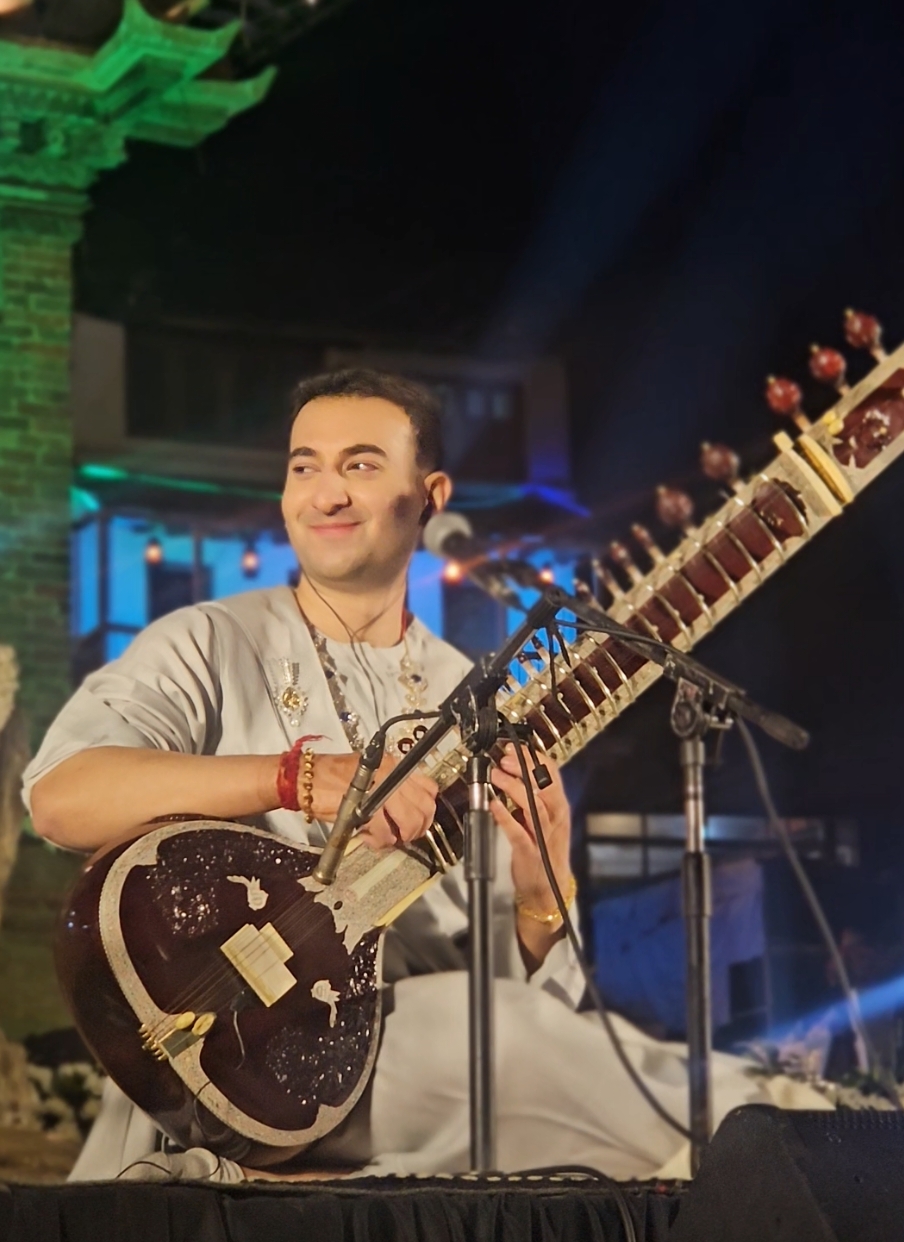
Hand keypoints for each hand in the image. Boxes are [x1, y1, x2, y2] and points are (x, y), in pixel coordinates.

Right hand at [310, 753, 437, 850]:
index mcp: (394, 765)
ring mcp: (380, 789)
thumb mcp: (367, 776)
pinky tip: (369, 838)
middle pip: (424, 807)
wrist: (305, 780)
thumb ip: (389, 789)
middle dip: (418, 828)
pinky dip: (381, 841)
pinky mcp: (366, 807)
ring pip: (410, 821)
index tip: (419, 822)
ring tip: (386, 839)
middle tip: (404, 836)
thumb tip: (407, 812)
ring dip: (401, 836)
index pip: (429, 787)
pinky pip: (386, 832)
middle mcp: (392, 773)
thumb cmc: (330, 778)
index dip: (427, 810)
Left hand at [489, 742, 572, 922]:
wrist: (549, 890)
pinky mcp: (528, 852)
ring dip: (514, 788)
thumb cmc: (544, 850)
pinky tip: (493, 805)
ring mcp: (542, 835)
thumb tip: (517, 770)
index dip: (534, 759)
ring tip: (496, 776)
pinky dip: (505, 817)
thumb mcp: (546, 819)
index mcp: (559, 807)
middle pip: (543, 787)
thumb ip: (536, 796)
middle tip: (504, 758)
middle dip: (524, 769)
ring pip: (533, 806)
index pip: (552, 775)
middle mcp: (555, 818)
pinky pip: (517, 832)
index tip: (515, 748)